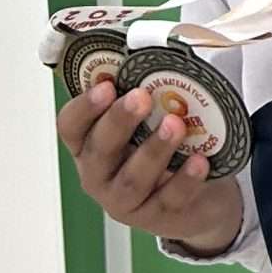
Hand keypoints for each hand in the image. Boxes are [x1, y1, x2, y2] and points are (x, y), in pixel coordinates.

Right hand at [54, 80, 243, 253]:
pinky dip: (185, 180)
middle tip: (140, 97)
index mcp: (89, 146)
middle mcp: (99, 175)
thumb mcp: (148, 125)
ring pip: (133, 180)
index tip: (106, 85)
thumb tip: (158, 54)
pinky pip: (169, 200)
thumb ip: (144, 99)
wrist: (197, 202)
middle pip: (100, 151)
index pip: (71, 126)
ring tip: (175, 125)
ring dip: (153, 150)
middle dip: (119, 122)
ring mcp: (125, 201)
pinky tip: (200, 161)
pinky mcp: (157, 218)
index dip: (84, 107)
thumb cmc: (165, 152)